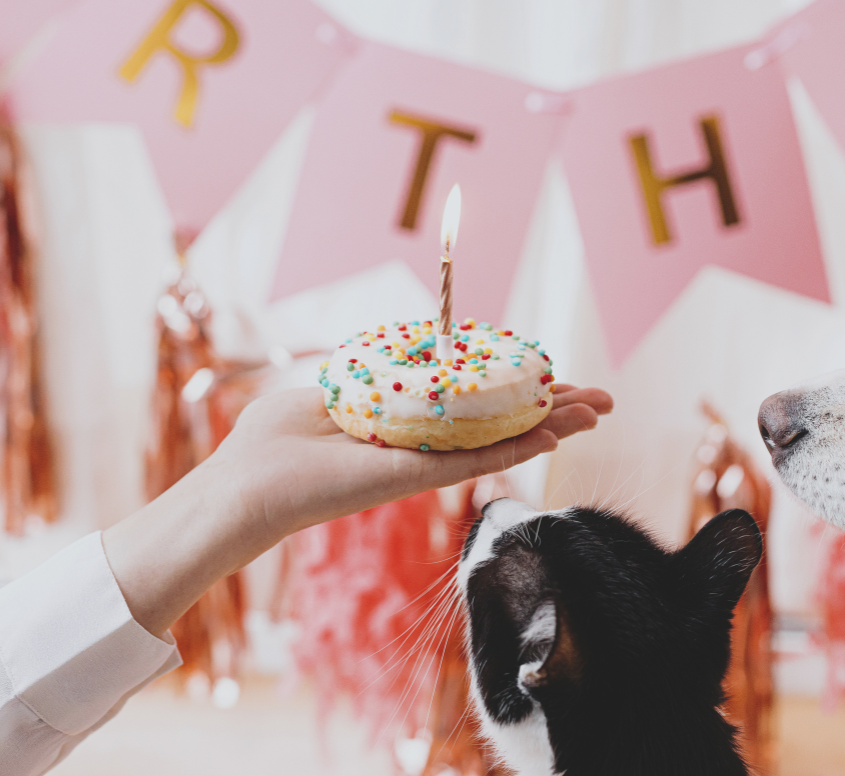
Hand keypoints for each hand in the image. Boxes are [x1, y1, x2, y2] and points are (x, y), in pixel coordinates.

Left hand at [215, 383, 613, 538]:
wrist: (242, 490)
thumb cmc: (270, 442)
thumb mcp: (326, 391)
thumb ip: (368, 376)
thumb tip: (399, 354)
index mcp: (407, 424)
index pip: (474, 404)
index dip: (516, 388)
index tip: (552, 373)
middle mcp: (424, 445)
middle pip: (502, 423)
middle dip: (553, 408)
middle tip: (601, 399)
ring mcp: (424, 462)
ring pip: (503, 441)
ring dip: (553, 425)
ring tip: (598, 411)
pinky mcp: (415, 477)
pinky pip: (477, 458)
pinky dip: (519, 445)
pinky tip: (555, 433)